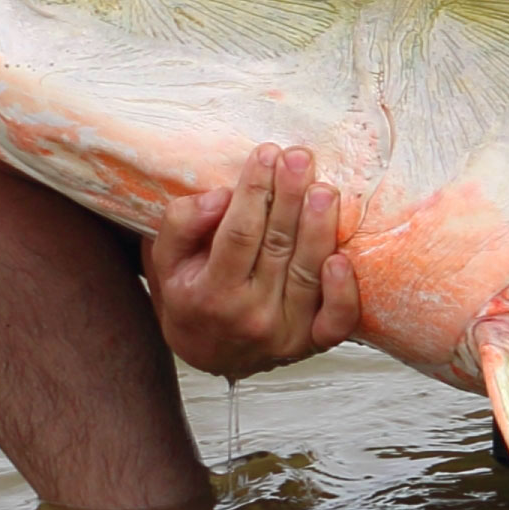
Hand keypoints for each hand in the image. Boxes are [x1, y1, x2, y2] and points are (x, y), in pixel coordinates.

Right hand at [146, 145, 361, 378]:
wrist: (209, 354)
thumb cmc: (188, 295)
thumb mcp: (164, 261)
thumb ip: (181, 224)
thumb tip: (220, 196)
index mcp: (208, 294)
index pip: (239, 234)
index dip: (254, 192)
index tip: (266, 154)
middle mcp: (248, 315)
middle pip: (277, 247)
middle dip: (290, 197)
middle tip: (299, 158)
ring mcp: (284, 332)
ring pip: (308, 273)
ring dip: (319, 227)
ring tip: (323, 189)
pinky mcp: (312, 342)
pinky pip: (336, 320)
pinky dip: (344, 291)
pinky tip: (343, 257)